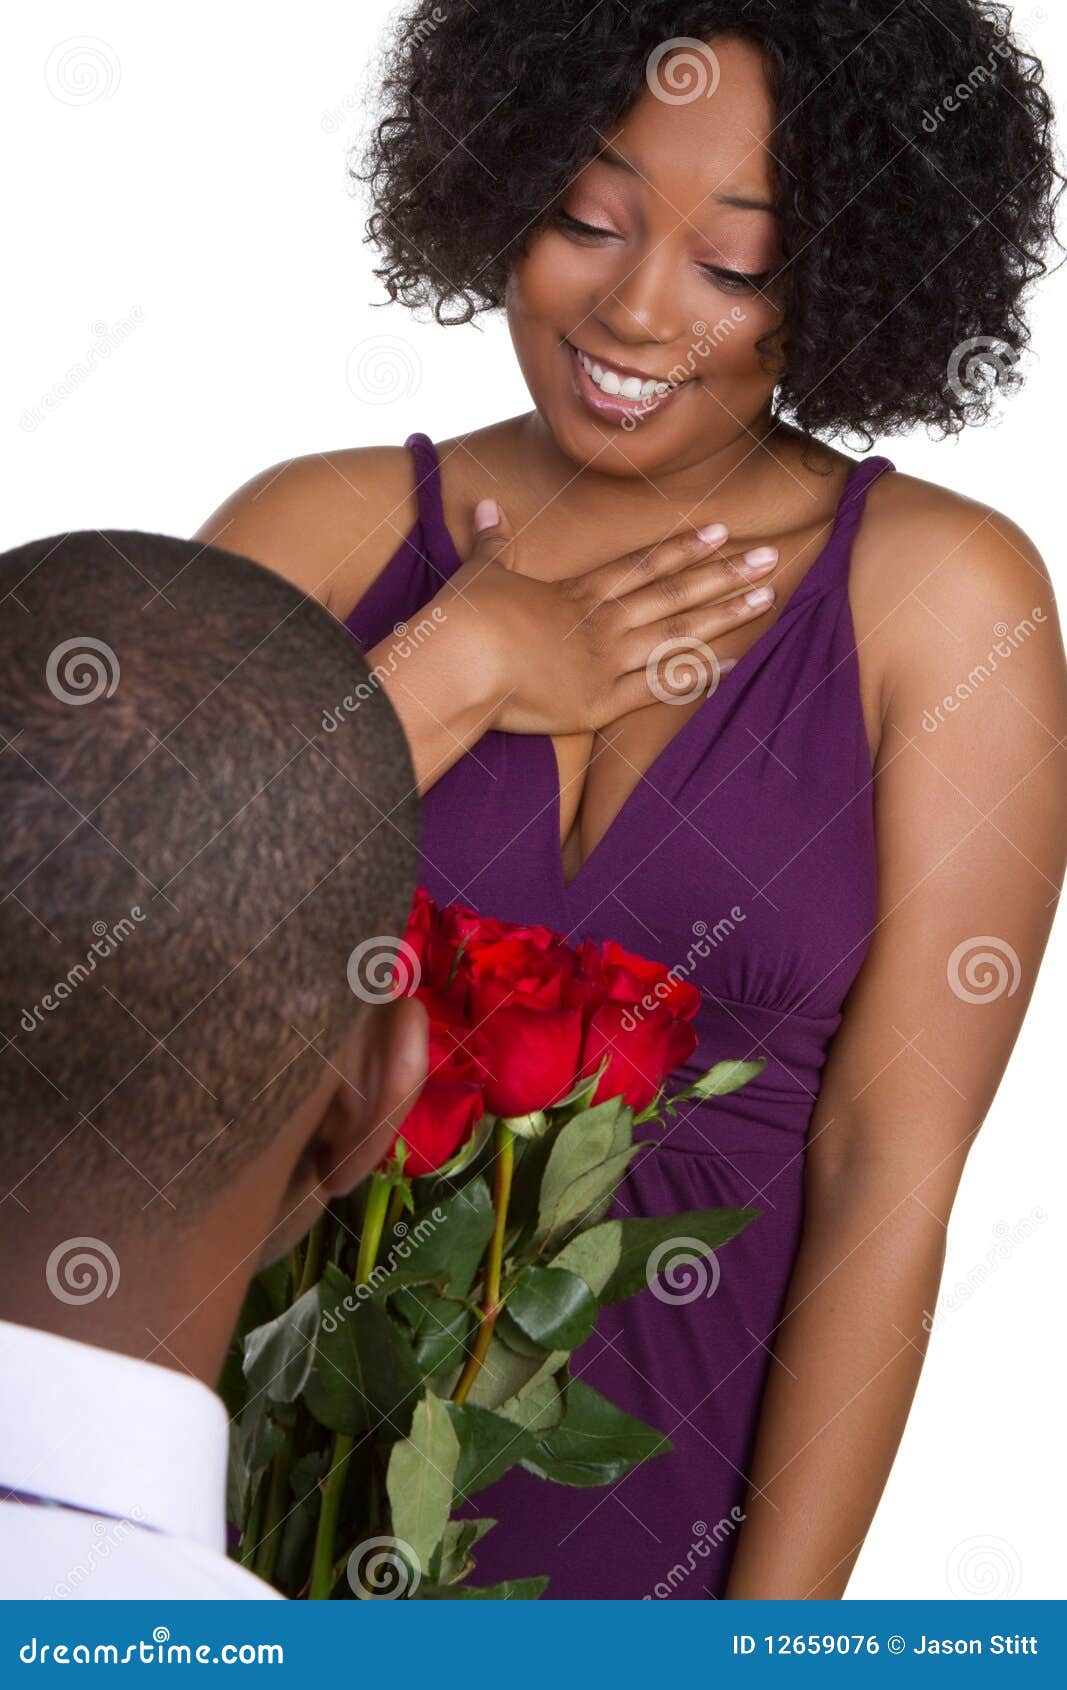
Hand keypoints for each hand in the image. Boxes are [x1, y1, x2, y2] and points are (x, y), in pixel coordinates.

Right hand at [437, 498, 778, 736]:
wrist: (461, 660)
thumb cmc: (464, 617)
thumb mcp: (481, 571)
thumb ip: (494, 541)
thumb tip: (485, 506)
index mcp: (577, 594)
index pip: (643, 565)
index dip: (684, 548)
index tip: (721, 531)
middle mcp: (603, 623)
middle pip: (675, 593)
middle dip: (725, 573)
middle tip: (769, 556)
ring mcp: (607, 662)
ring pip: (679, 633)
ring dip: (725, 615)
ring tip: (766, 597)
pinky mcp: (600, 703)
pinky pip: (659, 689)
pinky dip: (698, 677)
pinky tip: (734, 664)